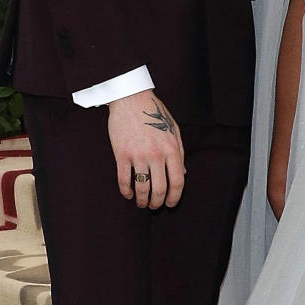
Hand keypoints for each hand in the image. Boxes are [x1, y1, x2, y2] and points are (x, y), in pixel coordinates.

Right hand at [107, 91, 184, 208]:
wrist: (131, 98)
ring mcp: (138, 155)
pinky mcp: (122, 154)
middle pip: (160, 188)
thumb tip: (183, 174)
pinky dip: (126, 191)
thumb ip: (179, 152)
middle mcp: (156, 155)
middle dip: (158, 202)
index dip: (175, 197)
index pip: (177, 181)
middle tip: (155, 206)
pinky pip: (124, 179)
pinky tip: (128, 194)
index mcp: (172, 149)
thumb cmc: (154, 112)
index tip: (170, 204)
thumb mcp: (174, 129)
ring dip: (142, 200)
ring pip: (142, 187)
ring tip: (141, 203)